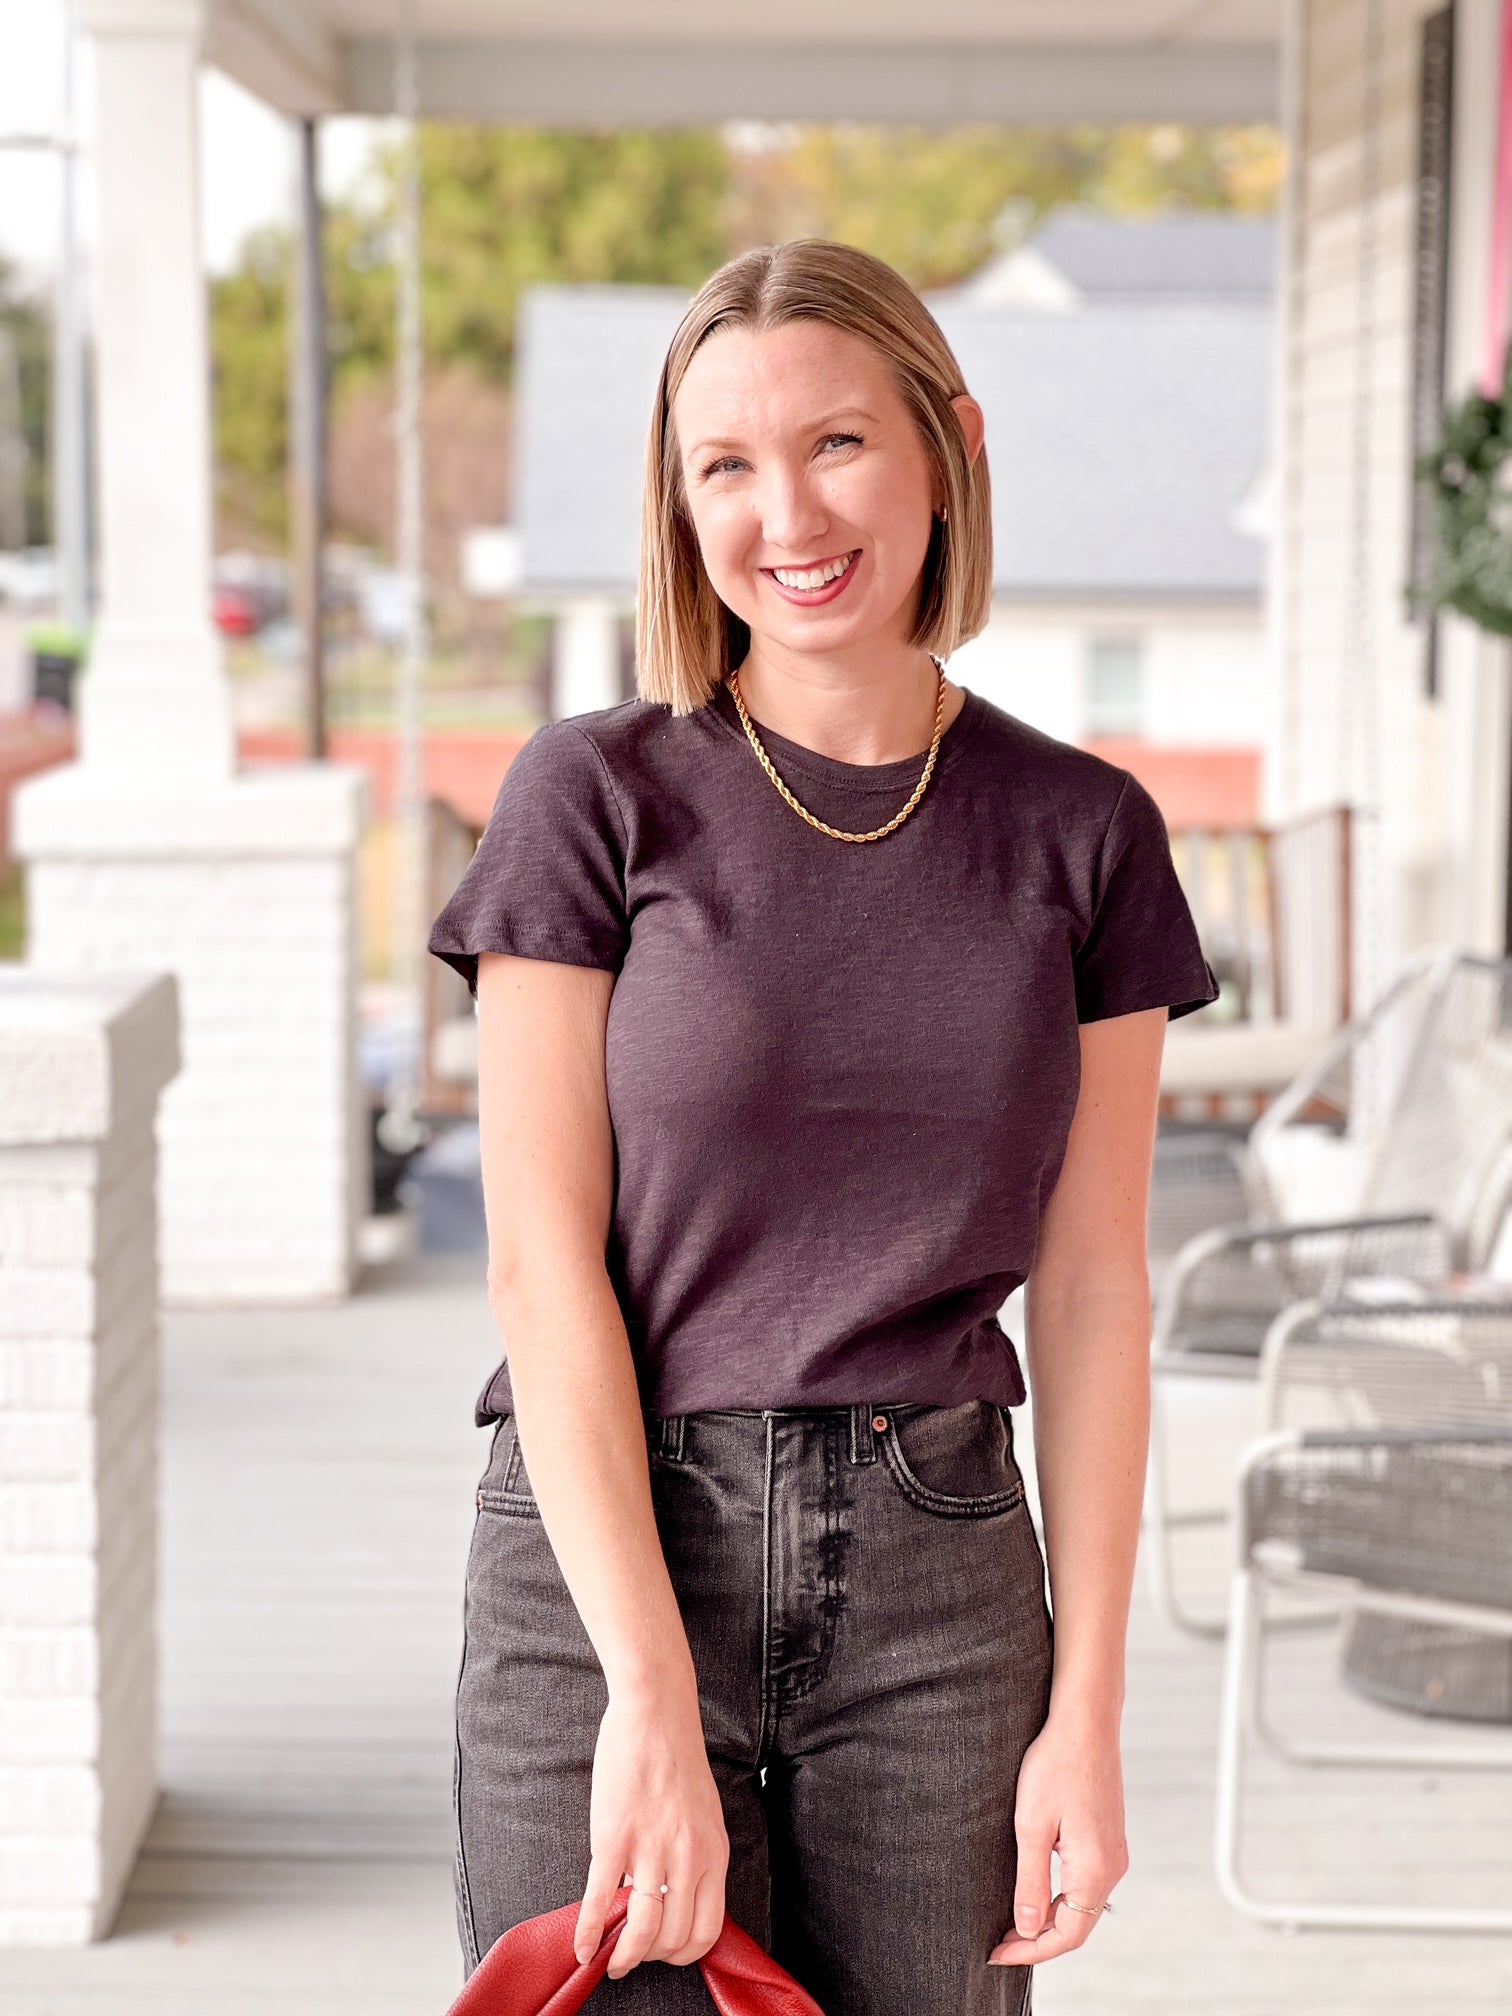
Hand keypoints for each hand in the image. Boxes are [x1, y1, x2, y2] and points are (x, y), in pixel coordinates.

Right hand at [573, 1678, 729, 1977]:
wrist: (656, 1710)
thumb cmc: (676, 1756)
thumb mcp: (702, 1813)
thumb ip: (692, 1855)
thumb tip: (670, 1897)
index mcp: (713, 1852)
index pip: (708, 1930)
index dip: (684, 1953)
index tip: (665, 1952)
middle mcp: (687, 1856)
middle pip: (674, 1937)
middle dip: (651, 1957)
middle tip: (632, 1956)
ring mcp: (651, 1847)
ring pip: (643, 1929)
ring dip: (624, 1956)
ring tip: (610, 1959)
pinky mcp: (614, 1836)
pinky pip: (600, 1898)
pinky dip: (588, 1931)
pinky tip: (581, 1947)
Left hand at [987, 1708, 1127, 1966]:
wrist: (1085, 1722)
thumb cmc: (1056, 1766)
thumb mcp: (1032, 1826)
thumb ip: (1031, 1882)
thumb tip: (1028, 1928)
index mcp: (1096, 1870)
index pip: (1067, 1935)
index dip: (1031, 1951)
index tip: (997, 1954)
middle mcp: (1113, 1867)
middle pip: (1077, 1924)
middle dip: (1038, 1939)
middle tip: (999, 1943)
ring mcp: (1114, 1852)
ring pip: (1082, 1904)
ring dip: (1049, 1918)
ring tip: (1011, 1922)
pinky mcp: (1108, 1837)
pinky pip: (1086, 1882)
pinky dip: (1060, 1897)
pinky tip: (1035, 1890)